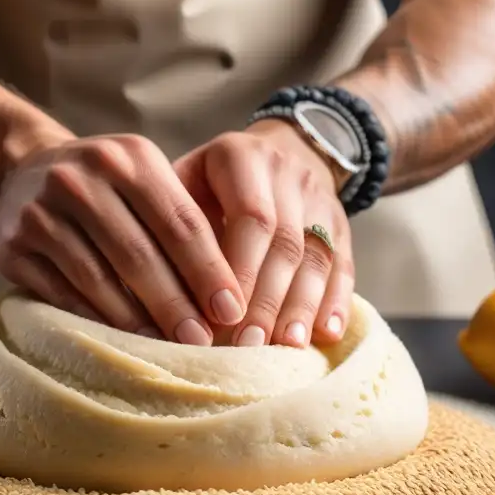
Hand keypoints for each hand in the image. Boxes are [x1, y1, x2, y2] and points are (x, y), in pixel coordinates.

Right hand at [0, 134, 246, 344]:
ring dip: (134, 319)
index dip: (208, 271)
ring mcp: (42, 210)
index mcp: (130, 157)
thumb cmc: (103, 186)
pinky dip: (92, 318)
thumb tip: (226, 296)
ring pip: (97, 277)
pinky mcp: (14, 244)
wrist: (17, 172)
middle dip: (174, 303)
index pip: (180, 221)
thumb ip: (181, 221)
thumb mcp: (143, 179)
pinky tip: (116, 339)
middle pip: (139, 253)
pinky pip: (60, 291)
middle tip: (200, 341)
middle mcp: (82, 178)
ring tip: (162, 347)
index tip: (231, 311)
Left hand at [175, 120, 354, 347]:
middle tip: (247, 347)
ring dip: (301, 306)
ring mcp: (319, 197)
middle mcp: (286, 173)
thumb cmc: (209, 182)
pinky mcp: (341, 223)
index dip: (239, 269)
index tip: (221, 316)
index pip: (250, 216)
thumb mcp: (184, 182)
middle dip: (267, 298)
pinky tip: (327, 333)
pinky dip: (337, 301)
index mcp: (239, 157)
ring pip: (316, 256)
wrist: (280, 148)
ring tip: (286, 347)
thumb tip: (150, 293)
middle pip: (285, 241)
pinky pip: (344, 263)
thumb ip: (173, 226)